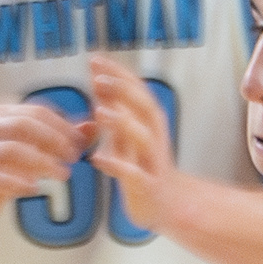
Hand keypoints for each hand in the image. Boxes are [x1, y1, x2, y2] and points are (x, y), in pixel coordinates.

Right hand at [0, 95, 91, 220]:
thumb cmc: (4, 170)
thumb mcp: (33, 151)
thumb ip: (61, 137)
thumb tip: (93, 125)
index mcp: (0, 114)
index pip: (36, 111)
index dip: (62, 126)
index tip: (81, 143)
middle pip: (23, 125)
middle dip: (54, 140)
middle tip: (74, 157)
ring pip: (11, 149)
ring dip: (42, 162)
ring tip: (63, 175)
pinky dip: (17, 182)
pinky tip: (34, 188)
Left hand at [83, 53, 181, 208]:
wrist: (167, 204)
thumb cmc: (144, 165)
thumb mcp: (128, 133)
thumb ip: (114, 107)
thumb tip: (98, 79)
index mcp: (150, 122)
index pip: (136, 90)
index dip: (117, 73)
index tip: (95, 58)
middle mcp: (155, 137)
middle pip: (144, 107)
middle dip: (123, 90)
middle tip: (98, 79)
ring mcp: (153, 161)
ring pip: (143, 137)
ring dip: (122, 122)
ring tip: (100, 112)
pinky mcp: (148, 186)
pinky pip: (134, 174)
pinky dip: (117, 165)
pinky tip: (97, 159)